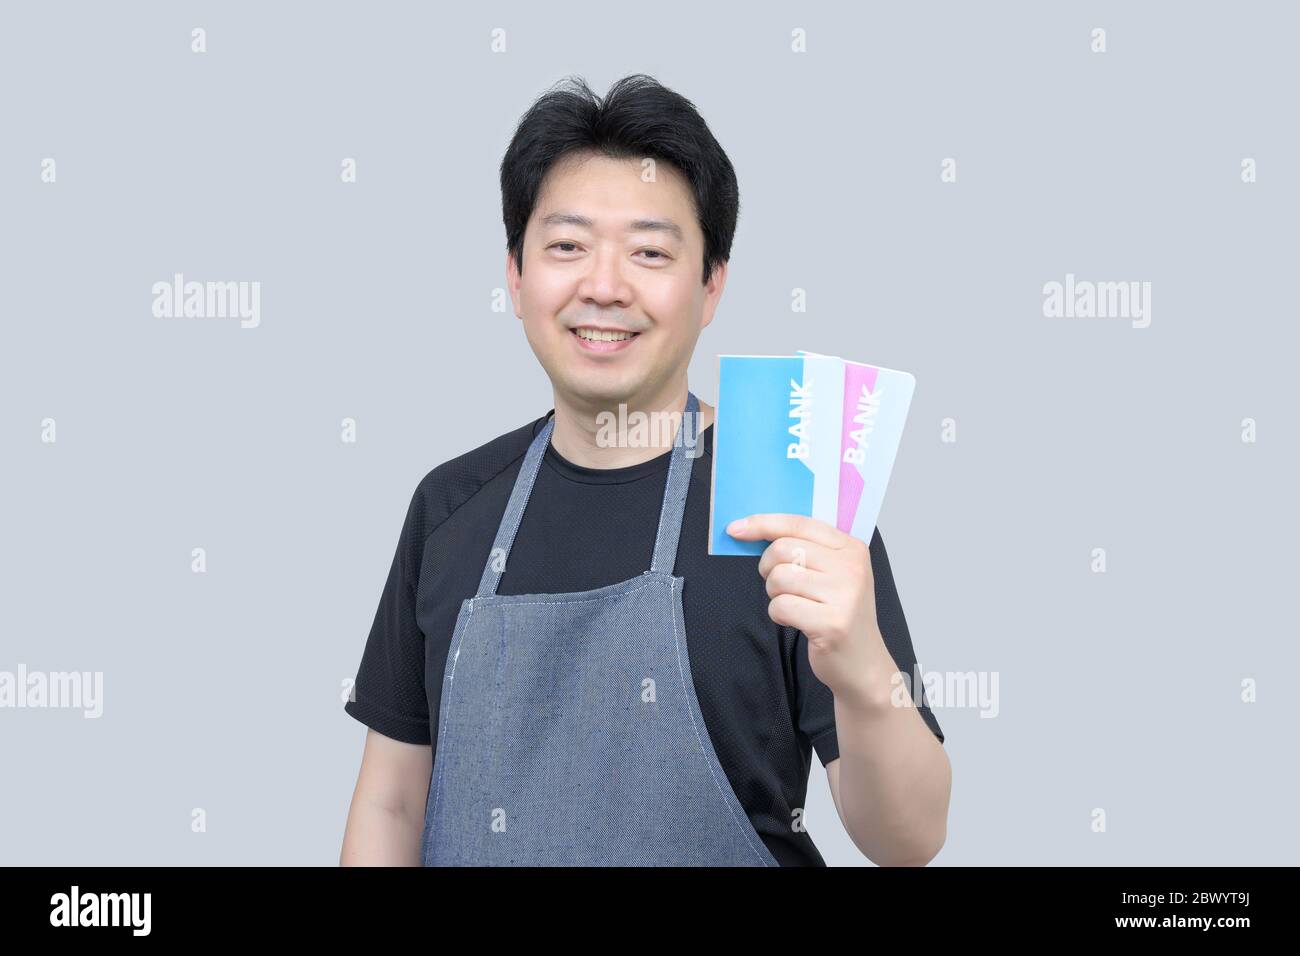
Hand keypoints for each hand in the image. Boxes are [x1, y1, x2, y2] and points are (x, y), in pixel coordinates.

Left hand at [726, 513, 892, 707]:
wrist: (863, 663)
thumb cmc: (838, 614)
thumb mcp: (833, 573)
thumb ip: (804, 548)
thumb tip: (750, 529)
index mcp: (852, 548)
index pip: (799, 523)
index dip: (763, 524)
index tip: (735, 529)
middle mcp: (851, 567)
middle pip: (783, 549)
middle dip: (769, 568)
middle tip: (780, 585)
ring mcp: (844, 595)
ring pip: (779, 578)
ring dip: (775, 594)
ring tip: (795, 605)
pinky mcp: (831, 623)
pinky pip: (781, 606)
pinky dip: (779, 615)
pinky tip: (796, 621)